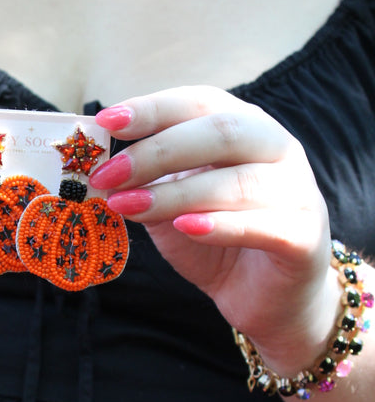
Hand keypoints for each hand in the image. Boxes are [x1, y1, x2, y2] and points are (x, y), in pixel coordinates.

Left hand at [92, 86, 337, 372]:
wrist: (266, 299)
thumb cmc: (218, 241)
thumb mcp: (173, 207)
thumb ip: (147, 184)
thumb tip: (97, 168)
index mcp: (245, 127)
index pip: (198, 103)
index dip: (152, 109)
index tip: (105, 122)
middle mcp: (277, 149)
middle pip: (220, 133)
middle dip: (156, 152)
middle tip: (108, 176)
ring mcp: (296, 191)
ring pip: (236, 181)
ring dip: (174, 194)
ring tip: (127, 207)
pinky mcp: (303, 237)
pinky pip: (262, 224)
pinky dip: (220, 224)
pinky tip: (185, 227)